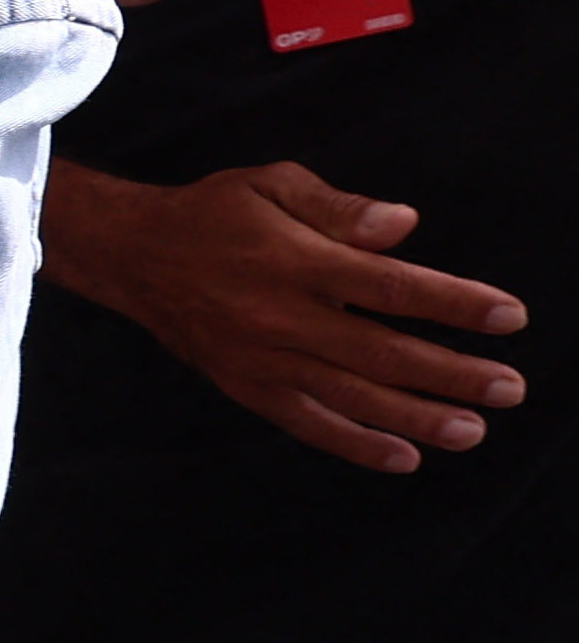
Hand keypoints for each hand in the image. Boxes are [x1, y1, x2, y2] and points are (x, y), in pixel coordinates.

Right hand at [47, 158, 524, 473]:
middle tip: (509, 388)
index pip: (389, 286)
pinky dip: (355, 443)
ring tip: (471, 430)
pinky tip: (404, 456)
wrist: (132, 256)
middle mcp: (281, 316)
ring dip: (416, 418)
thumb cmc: (214, 213)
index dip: (453, 303)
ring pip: (350, 396)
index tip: (509, 316)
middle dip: (451, 374)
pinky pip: (307, 422)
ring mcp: (262, 358)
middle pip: (380, 352)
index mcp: (294, 260)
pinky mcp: (246, 386)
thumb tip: (403, 225)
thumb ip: (339, 207)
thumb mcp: (271, 185)